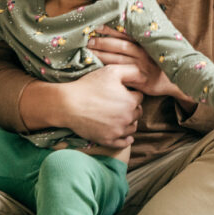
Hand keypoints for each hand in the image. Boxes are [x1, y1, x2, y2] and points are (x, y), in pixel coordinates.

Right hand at [30, 64, 144, 149]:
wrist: (68, 104)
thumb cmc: (89, 86)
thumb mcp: (111, 71)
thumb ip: (132, 71)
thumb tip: (145, 76)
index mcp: (131, 101)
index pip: (140, 97)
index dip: (131, 93)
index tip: (121, 92)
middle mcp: (127, 117)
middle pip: (138, 113)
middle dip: (132, 108)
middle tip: (119, 103)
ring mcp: (118, 131)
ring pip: (132, 127)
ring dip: (129, 122)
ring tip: (119, 116)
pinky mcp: (108, 140)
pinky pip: (124, 143)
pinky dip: (126, 139)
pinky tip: (124, 134)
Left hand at [89, 26, 188, 100]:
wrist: (172, 82)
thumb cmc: (158, 64)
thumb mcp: (152, 49)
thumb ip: (139, 41)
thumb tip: (122, 28)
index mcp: (145, 44)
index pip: (125, 34)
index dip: (111, 30)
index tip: (97, 25)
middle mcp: (142, 54)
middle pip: (119, 46)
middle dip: (102, 41)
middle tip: (87, 39)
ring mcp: (140, 67)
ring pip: (117, 59)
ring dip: (101, 54)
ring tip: (87, 51)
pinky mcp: (139, 80)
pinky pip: (120, 74)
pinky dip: (108, 70)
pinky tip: (96, 68)